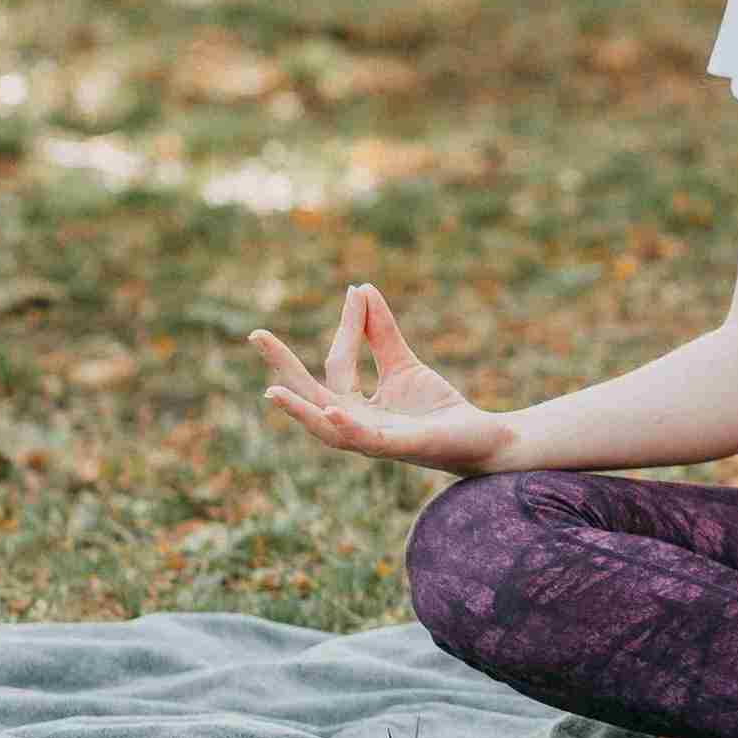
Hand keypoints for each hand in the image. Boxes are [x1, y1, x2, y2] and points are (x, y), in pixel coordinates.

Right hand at [250, 283, 513, 474]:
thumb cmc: (436, 407)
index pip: (338, 363)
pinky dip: (347, 426)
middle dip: (284, 367)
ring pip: (327, 428)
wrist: (481, 437)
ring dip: (299, 410)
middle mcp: (356, 425)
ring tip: (272, 390)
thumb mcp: (404, 364)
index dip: (348, 325)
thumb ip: (382, 333)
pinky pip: (366, 439)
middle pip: (312, 396)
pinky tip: (333, 409)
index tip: (355, 291)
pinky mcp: (399, 447)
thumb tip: (361, 289)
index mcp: (354, 406)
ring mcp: (375, 440)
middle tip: (256, 334)